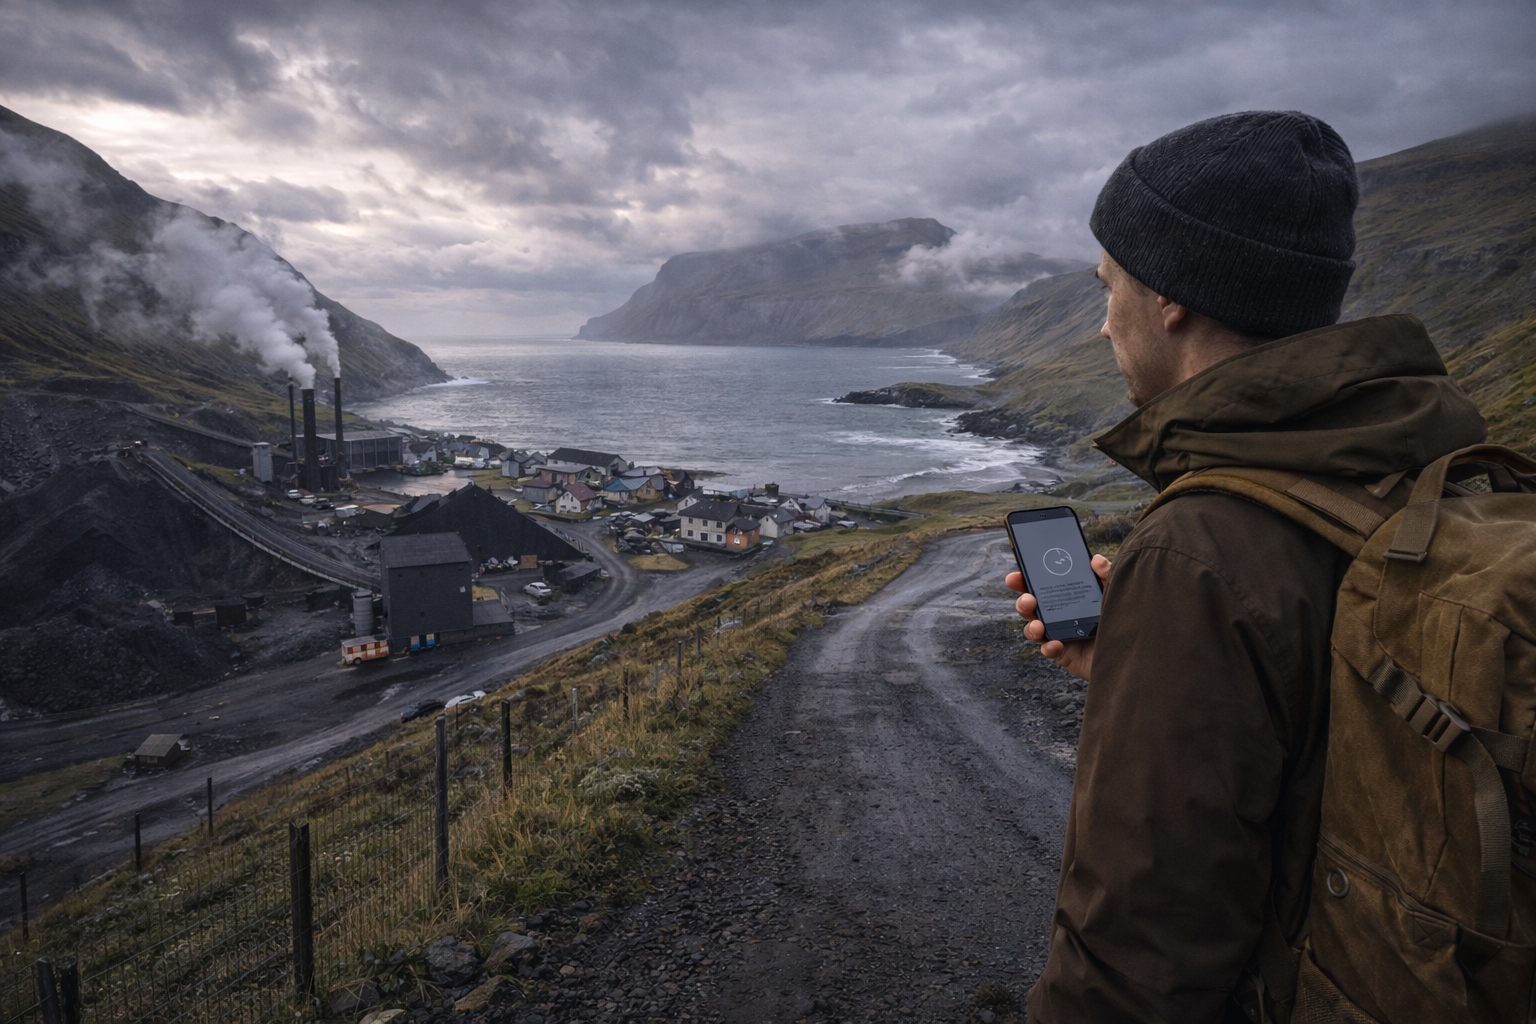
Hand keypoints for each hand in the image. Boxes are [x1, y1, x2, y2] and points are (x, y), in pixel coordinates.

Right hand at [1006, 554, 1111, 681]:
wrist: (1135, 650)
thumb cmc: (1122, 618)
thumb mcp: (1115, 592)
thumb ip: (1107, 575)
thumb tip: (1095, 559)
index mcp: (1066, 597)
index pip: (1041, 586)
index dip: (1024, 580)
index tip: (1015, 576)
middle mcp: (1059, 614)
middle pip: (1032, 607)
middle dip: (1023, 602)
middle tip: (1028, 600)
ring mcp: (1060, 634)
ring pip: (1034, 629)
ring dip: (1030, 626)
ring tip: (1037, 624)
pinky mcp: (1065, 654)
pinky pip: (1049, 651)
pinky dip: (1048, 647)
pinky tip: (1054, 644)